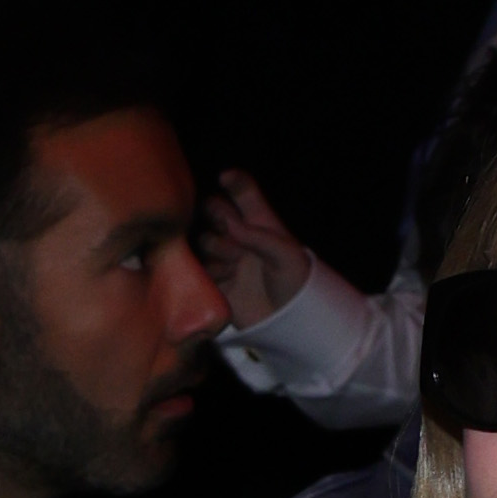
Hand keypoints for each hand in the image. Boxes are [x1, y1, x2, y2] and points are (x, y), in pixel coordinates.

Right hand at [196, 169, 308, 333]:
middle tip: (228, 229)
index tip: (225, 176)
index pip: (245, 194)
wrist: (288, 321)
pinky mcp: (216, 282)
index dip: (235, 182)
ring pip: (204, 241)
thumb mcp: (286, 253)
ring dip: (216, 249)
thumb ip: (258, 236)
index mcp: (261, 223)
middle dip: (217, 217)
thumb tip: (231, 225)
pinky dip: (208, 271)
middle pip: (216, 213)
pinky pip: (199, 269)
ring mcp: (226, 259)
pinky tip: (224, 279)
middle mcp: (241, 237)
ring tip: (234, 265)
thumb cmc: (296, 282)